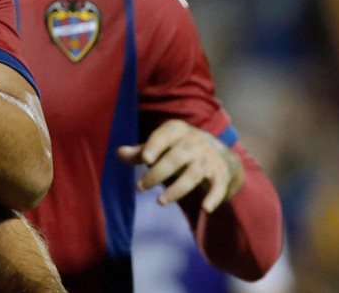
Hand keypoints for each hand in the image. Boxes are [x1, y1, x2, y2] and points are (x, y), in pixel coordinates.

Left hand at [117, 120, 243, 212]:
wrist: (218, 152)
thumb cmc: (177, 148)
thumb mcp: (160, 145)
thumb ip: (140, 152)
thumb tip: (119, 154)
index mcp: (177, 130)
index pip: (164, 135)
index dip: (155, 146)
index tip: (145, 159)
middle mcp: (195, 142)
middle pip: (176, 158)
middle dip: (157, 174)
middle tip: (139, 187)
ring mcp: (209, 158)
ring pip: (193, 174)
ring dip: (177, 190)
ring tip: (160, 202)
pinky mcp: (220, 174)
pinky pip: (218, 186)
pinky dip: (214, 197)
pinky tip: (206, 209)